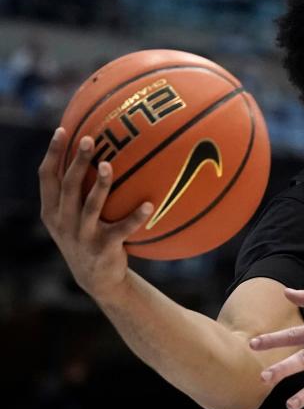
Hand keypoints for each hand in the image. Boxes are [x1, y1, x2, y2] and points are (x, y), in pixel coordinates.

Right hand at [38, 128, 153, 301]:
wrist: (96, 278)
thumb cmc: (89, 235)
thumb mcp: (74, 215)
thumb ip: (78, 189)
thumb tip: (100, 150)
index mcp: (52, 210)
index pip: (47, 177)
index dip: (52, 153)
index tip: (62, 130)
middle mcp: (63, 222)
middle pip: (68, 186)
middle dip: (76, 161)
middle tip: (89, 139)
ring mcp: (82, 236)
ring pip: (89, 206)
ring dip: (100, 185)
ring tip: (110, 165)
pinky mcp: (103, 248)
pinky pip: (121, 230)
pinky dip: (135, 218)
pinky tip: (150, 205)